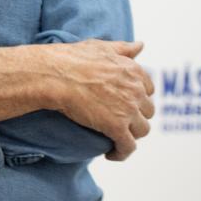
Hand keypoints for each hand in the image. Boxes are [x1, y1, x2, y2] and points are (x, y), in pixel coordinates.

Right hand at [48, 40, 153, 160]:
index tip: (125, 102)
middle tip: (117, 120)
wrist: (52, 75)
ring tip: (115, 137)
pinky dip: (122, 153)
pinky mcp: (116, 127)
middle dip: (135, 116)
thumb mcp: (100, 47)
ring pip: (141, 130)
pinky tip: (111, 155)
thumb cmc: (71, 59)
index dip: (137, 97)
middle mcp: (136, 90)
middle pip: (147, 111)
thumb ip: (123, 48)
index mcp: (133, 71)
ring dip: (130, 134)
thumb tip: (141, 45)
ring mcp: (128, 110)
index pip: (147, 89)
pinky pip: (127, 147)